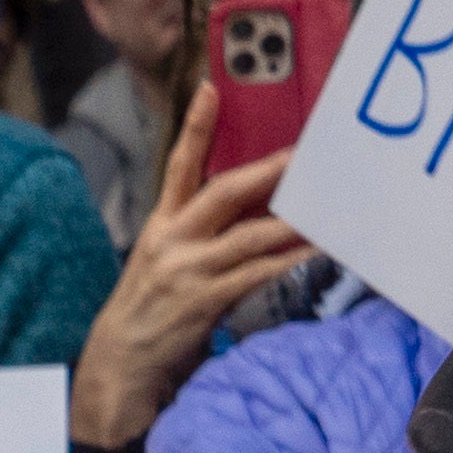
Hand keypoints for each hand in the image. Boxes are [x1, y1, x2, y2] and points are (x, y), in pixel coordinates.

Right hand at [69, 86, 305, 447]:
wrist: (120, 363)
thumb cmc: (154, 305)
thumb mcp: (165, 257)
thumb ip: (201, 228)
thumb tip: (260, 200)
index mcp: (162, 223)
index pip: (178, 166)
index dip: (195, 127)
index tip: (211, 89)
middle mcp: (173, 240)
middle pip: (222, 192)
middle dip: (267, 171)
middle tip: (304, 152)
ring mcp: (188, 270)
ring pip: (251, 234)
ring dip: (295, 221)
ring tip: (332, 204)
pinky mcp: (204, 300)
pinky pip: (258, 273)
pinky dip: (291, 260)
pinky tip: (319, 250)